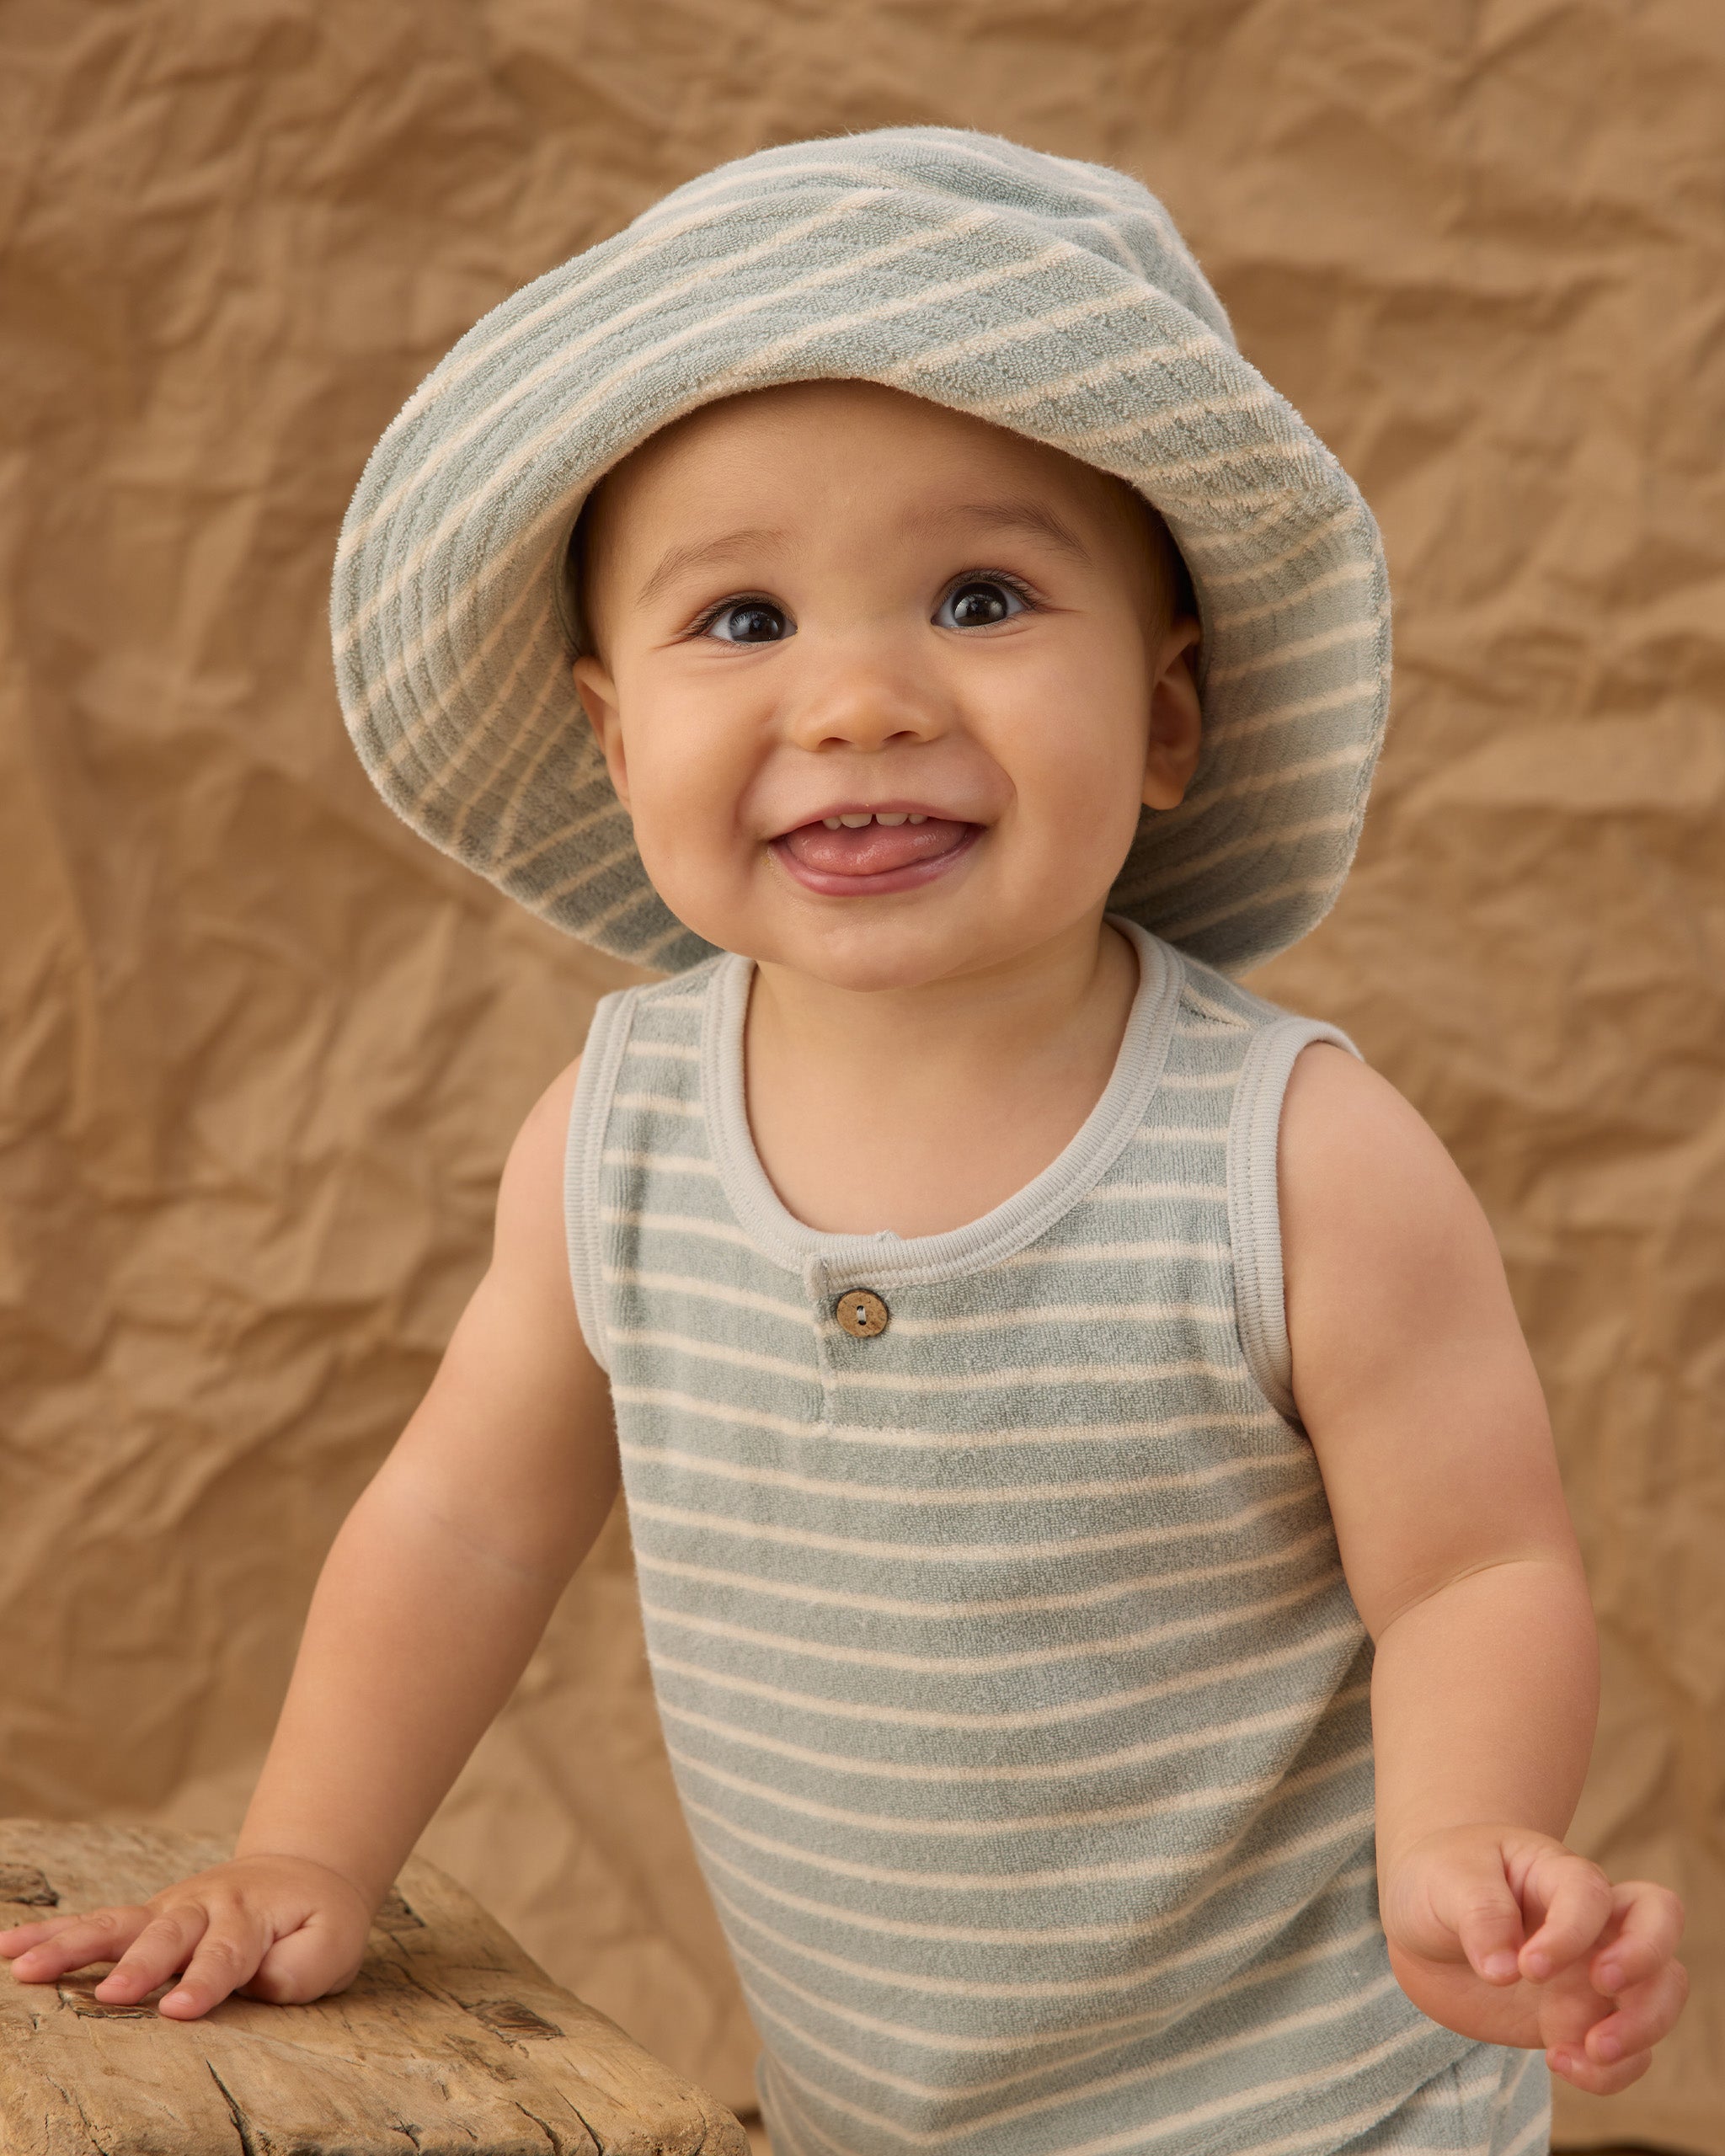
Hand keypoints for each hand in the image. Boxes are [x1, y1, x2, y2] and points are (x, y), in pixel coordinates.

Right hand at [0, 1853, 373, 2018]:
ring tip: (24, 1966)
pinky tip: (10, 1947)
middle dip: (141, 1966)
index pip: (228, 1953)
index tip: (181, 2011)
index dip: (206, 1982)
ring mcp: (168, 1911)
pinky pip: (95, 1925)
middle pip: (168, 1936)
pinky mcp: (143, 1920)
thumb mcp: (334, 1941)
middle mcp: (203, 1908)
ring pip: (117, 1925)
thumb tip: (259, 1983)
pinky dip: (52, 1933)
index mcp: (253, 1916)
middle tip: (113, 1995)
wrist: (301, 1874)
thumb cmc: (317, 1920)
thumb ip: (301, 1967)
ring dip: (73, 1945)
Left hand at [1381, 1824, 1686, 2093]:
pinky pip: (1630, 2051)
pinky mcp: (1585, 2019)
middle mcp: (1590, 1919)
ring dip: (1643, 2026)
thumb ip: (1478, 1916)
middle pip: (1660, 1921)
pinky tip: (1560, 2062)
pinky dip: (1611, 2071)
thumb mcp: (1445, 1881)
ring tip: (1591, 2048)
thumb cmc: (1441, 1882)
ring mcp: (1594, 1971)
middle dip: (1646, 1959)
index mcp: (1555, 1872)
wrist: (1427, 1928)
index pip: (1590, 1894)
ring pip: (1663, 1989)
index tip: (1527, 1967)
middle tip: (1601, 1984)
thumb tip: (1505, 1972)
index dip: (1571, 1933)